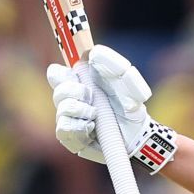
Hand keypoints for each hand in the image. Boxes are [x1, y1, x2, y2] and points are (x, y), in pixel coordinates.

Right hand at [49, 45, 155, 165]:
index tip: (76, 77)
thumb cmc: (130, 103)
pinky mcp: (72, 140)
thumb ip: (111, 61)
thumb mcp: (126, 78)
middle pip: (57, 91)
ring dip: (80, 110)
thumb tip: (90, 53)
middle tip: (91, 96)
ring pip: (61, 111)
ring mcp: (70, 121)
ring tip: (95, 114)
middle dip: (75, 92)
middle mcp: (71, 101)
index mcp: (79, 83)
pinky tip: (91, 128)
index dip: (60, 74)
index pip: (55, 74)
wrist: (137, 132)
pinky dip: (79, 127)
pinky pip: (64, 130)